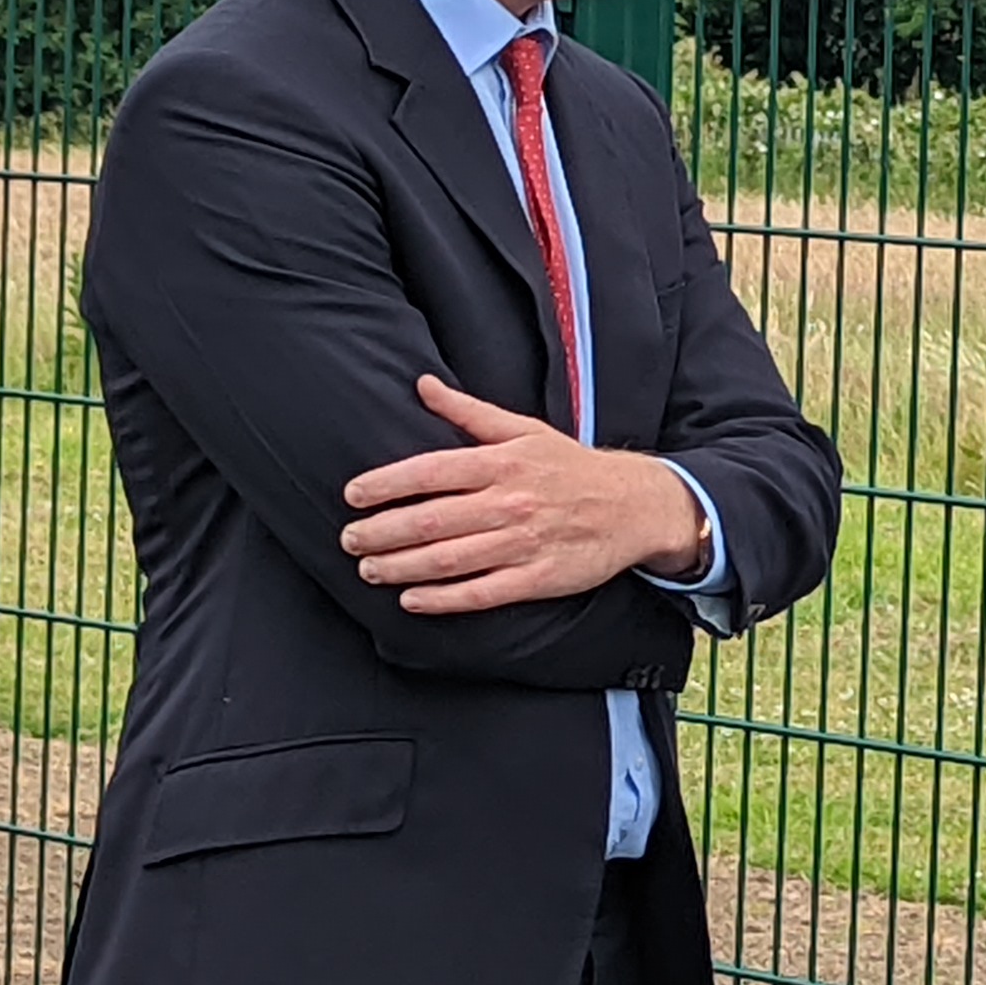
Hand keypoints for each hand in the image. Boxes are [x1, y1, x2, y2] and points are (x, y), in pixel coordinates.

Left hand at [340, 376, 710, 612]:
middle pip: (431, 520)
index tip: (353, 496)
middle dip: (382, 532)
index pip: (430, 471)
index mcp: (502, 463)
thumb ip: (468, 412)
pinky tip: (412, 599)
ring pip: (450, 559)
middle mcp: (510, 502)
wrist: (635, 506)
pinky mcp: (539, 577)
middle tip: (350, 539)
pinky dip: (443, 598)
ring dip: (402, 567)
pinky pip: (482, 592)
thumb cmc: (571, 467)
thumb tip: (422, 385)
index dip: (386, 484)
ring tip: (369, 570)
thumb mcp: (524, 430)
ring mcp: (524, 542)